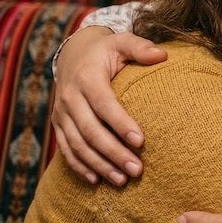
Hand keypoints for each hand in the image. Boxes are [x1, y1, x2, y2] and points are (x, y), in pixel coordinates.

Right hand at [51, 26, 165, 184]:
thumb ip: (141, 47)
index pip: (104, 104)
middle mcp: (70, 97)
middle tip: (137, 170)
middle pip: (91, 130)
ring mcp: (61, 113)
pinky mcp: (58, 125)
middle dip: (114, 152)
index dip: (121, 123)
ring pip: (78, 145)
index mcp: (87, 77)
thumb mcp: (122, 41)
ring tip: (122, 180)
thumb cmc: (106, 50)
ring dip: (99, 164)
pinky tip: (97, 180)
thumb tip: (163, 55)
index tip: (141, 141)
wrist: (72, 54)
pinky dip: (80, 166)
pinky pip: (66, 150)